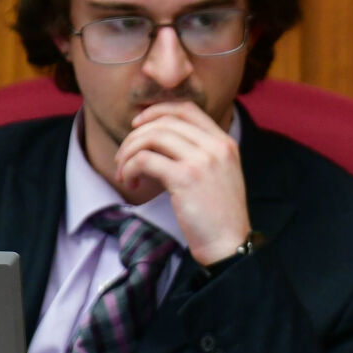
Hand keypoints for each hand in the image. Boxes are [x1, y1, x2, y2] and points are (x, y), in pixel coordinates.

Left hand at [115, 101, 250, 264]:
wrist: (229, 244)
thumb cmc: (219, 216)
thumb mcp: (218, 175)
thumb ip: (199, 154)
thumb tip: (156, 142)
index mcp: (225, 143)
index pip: (187, 109)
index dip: (157, 111)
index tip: (139, 125)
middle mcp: (216, 146)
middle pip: (165, 121)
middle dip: (135, 135)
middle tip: (123, 156)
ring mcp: (202, 160)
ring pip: (152, 137)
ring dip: (129, 152)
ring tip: (124, 172)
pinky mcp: (186, 178)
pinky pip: (145, 160)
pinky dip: (130, 169)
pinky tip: (130, 184)